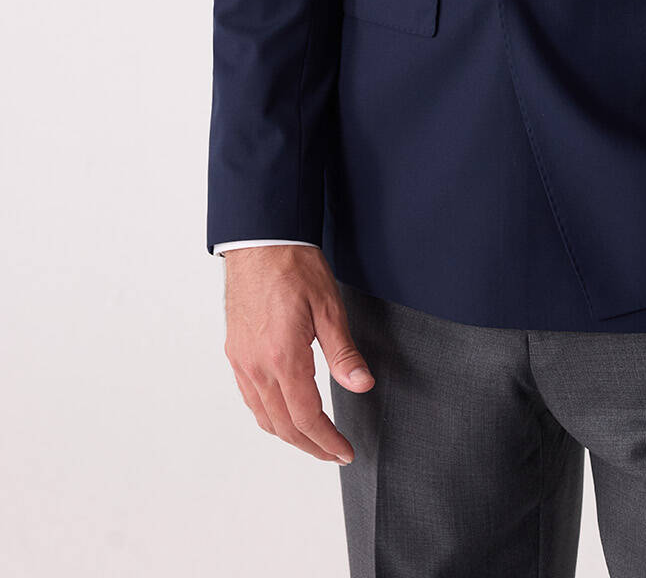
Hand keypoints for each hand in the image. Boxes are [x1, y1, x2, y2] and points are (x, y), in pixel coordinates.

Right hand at [221, 244, 374, 462]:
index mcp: (282, 357)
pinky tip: (284, 412)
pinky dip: (269, 415)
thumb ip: (343, 352)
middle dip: (311, 446)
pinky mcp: (235, 352)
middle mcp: (256, 366)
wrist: (260, 240)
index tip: (345, 452)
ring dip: (289, 435)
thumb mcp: (329, 306)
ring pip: (263, 416)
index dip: (327, 441)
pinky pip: (250, 398)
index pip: (306, 417)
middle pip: (283, 426)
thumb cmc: (294, 266)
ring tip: (314, 439)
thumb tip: (361, 385)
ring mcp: (241, 360)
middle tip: (335, 453)